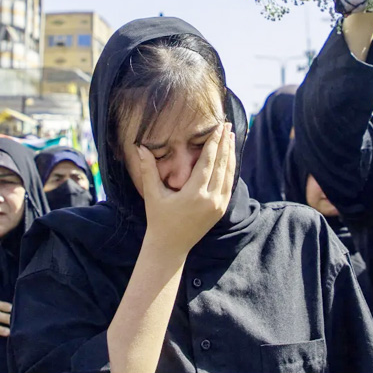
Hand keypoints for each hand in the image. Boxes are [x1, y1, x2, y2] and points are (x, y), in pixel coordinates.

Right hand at [136, 123, 235, 254]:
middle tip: (227, 125)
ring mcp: (218, 205)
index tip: (218, 127)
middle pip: (222, 164)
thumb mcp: (152, 195)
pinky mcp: (221, 210)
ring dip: (230, 154)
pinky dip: (230, 169)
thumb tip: (140, 147)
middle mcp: (210, 199)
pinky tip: (230, 158)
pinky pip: (229, 185)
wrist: (170, 247)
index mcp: (194, 194)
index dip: (214, 142)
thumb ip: (148, 170)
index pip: (208, 161)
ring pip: (229, 174)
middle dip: (225, 143)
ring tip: (231, 137)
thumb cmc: (159, 219)